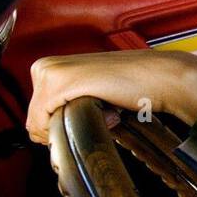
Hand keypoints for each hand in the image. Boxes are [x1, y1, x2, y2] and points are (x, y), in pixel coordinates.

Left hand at [26, 49, 196, 145]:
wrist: (162, 77)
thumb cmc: (135, 85)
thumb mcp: (93, 91)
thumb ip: (71, 104)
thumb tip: (54, 130)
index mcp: (51, 66)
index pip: (36, 113)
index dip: (64, 123)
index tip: (95, 110)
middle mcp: (46, 66)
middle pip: (34, 119)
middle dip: (68, 125)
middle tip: (103, 110)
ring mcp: (51, 73)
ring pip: (38, 123)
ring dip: (74, 126)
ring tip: (104, 110)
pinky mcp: (60, 83)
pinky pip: (43, 122)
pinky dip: (72, 127)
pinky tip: (102, 112)